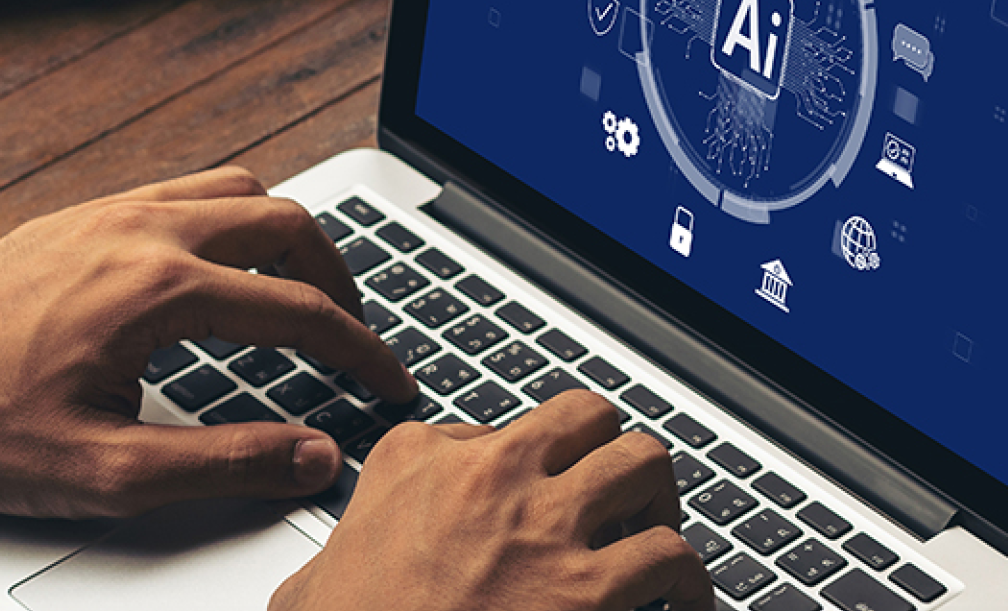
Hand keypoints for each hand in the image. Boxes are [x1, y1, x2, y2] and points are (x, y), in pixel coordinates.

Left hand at [0, 167, 415, 517]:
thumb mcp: (107, 473)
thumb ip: (226, 465)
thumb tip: (314, 458)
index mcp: (158, 289)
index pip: (299, 311)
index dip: (362, 353)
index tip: (391, 383)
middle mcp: (142, 229)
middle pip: (286, 223)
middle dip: (339, 279)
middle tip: (354, 335)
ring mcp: (111, 211)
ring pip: (240, 190)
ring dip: (288, 238)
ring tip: (304, 295)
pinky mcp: (85, 213)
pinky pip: (189, 191)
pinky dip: (235, 222)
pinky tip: (225, 272)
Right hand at [272, 392, 713, 610]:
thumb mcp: (317, 568)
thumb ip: (363, 528)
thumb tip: (376, 530)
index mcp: (419, 458)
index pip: (504, 423)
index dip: (535, 460)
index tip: (544, 485)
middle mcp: (491, 476)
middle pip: (590, 416)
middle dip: (611, 452)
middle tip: (618, 493)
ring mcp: (544, 528)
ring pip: (644, 464)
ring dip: (658, 501)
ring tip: (659, 536)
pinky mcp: (586, 591)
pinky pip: (670, 556)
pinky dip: (690, 582)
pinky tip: (687, 603)